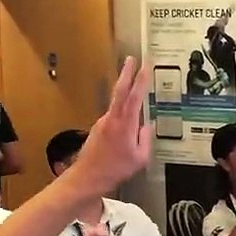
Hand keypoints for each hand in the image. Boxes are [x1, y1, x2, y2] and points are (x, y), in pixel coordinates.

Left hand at [59, 56, 152, 197]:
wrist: (88, 176)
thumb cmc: (115, 170)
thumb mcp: (140, 158)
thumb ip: (145, 139)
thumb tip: (146, 127)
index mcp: (125, 124)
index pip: (135, 96)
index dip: (141, 79)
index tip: (145, 66)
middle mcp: (112, 119)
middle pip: (120, 90)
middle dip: (126, 73)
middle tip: (131, 59)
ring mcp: (103, 122)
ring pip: (117, 103)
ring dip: (125, 93)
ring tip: (134, 87)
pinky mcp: (98, 128)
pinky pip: (114, 117)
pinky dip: (122, 114)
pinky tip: (126, 123)